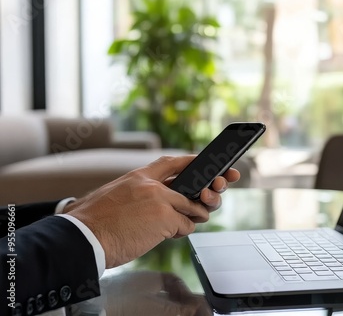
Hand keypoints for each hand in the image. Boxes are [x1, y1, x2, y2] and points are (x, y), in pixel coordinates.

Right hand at [65, 156, 238, 267]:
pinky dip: (180, 232)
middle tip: (199, 206)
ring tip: (177, 226)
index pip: (169, 163)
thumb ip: (135, 194)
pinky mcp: (165, 218)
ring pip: (192, 206)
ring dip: (191, 217)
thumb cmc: (93, 223)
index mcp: (137, 177)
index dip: (188, 162)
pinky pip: (187, 225)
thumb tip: (149, 203)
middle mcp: (151, 185)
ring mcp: (160, 200)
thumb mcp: (113, 196)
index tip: (200, 162)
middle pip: (190, 186)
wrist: (83, 237)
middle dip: (200, 196)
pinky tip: (167, 235)